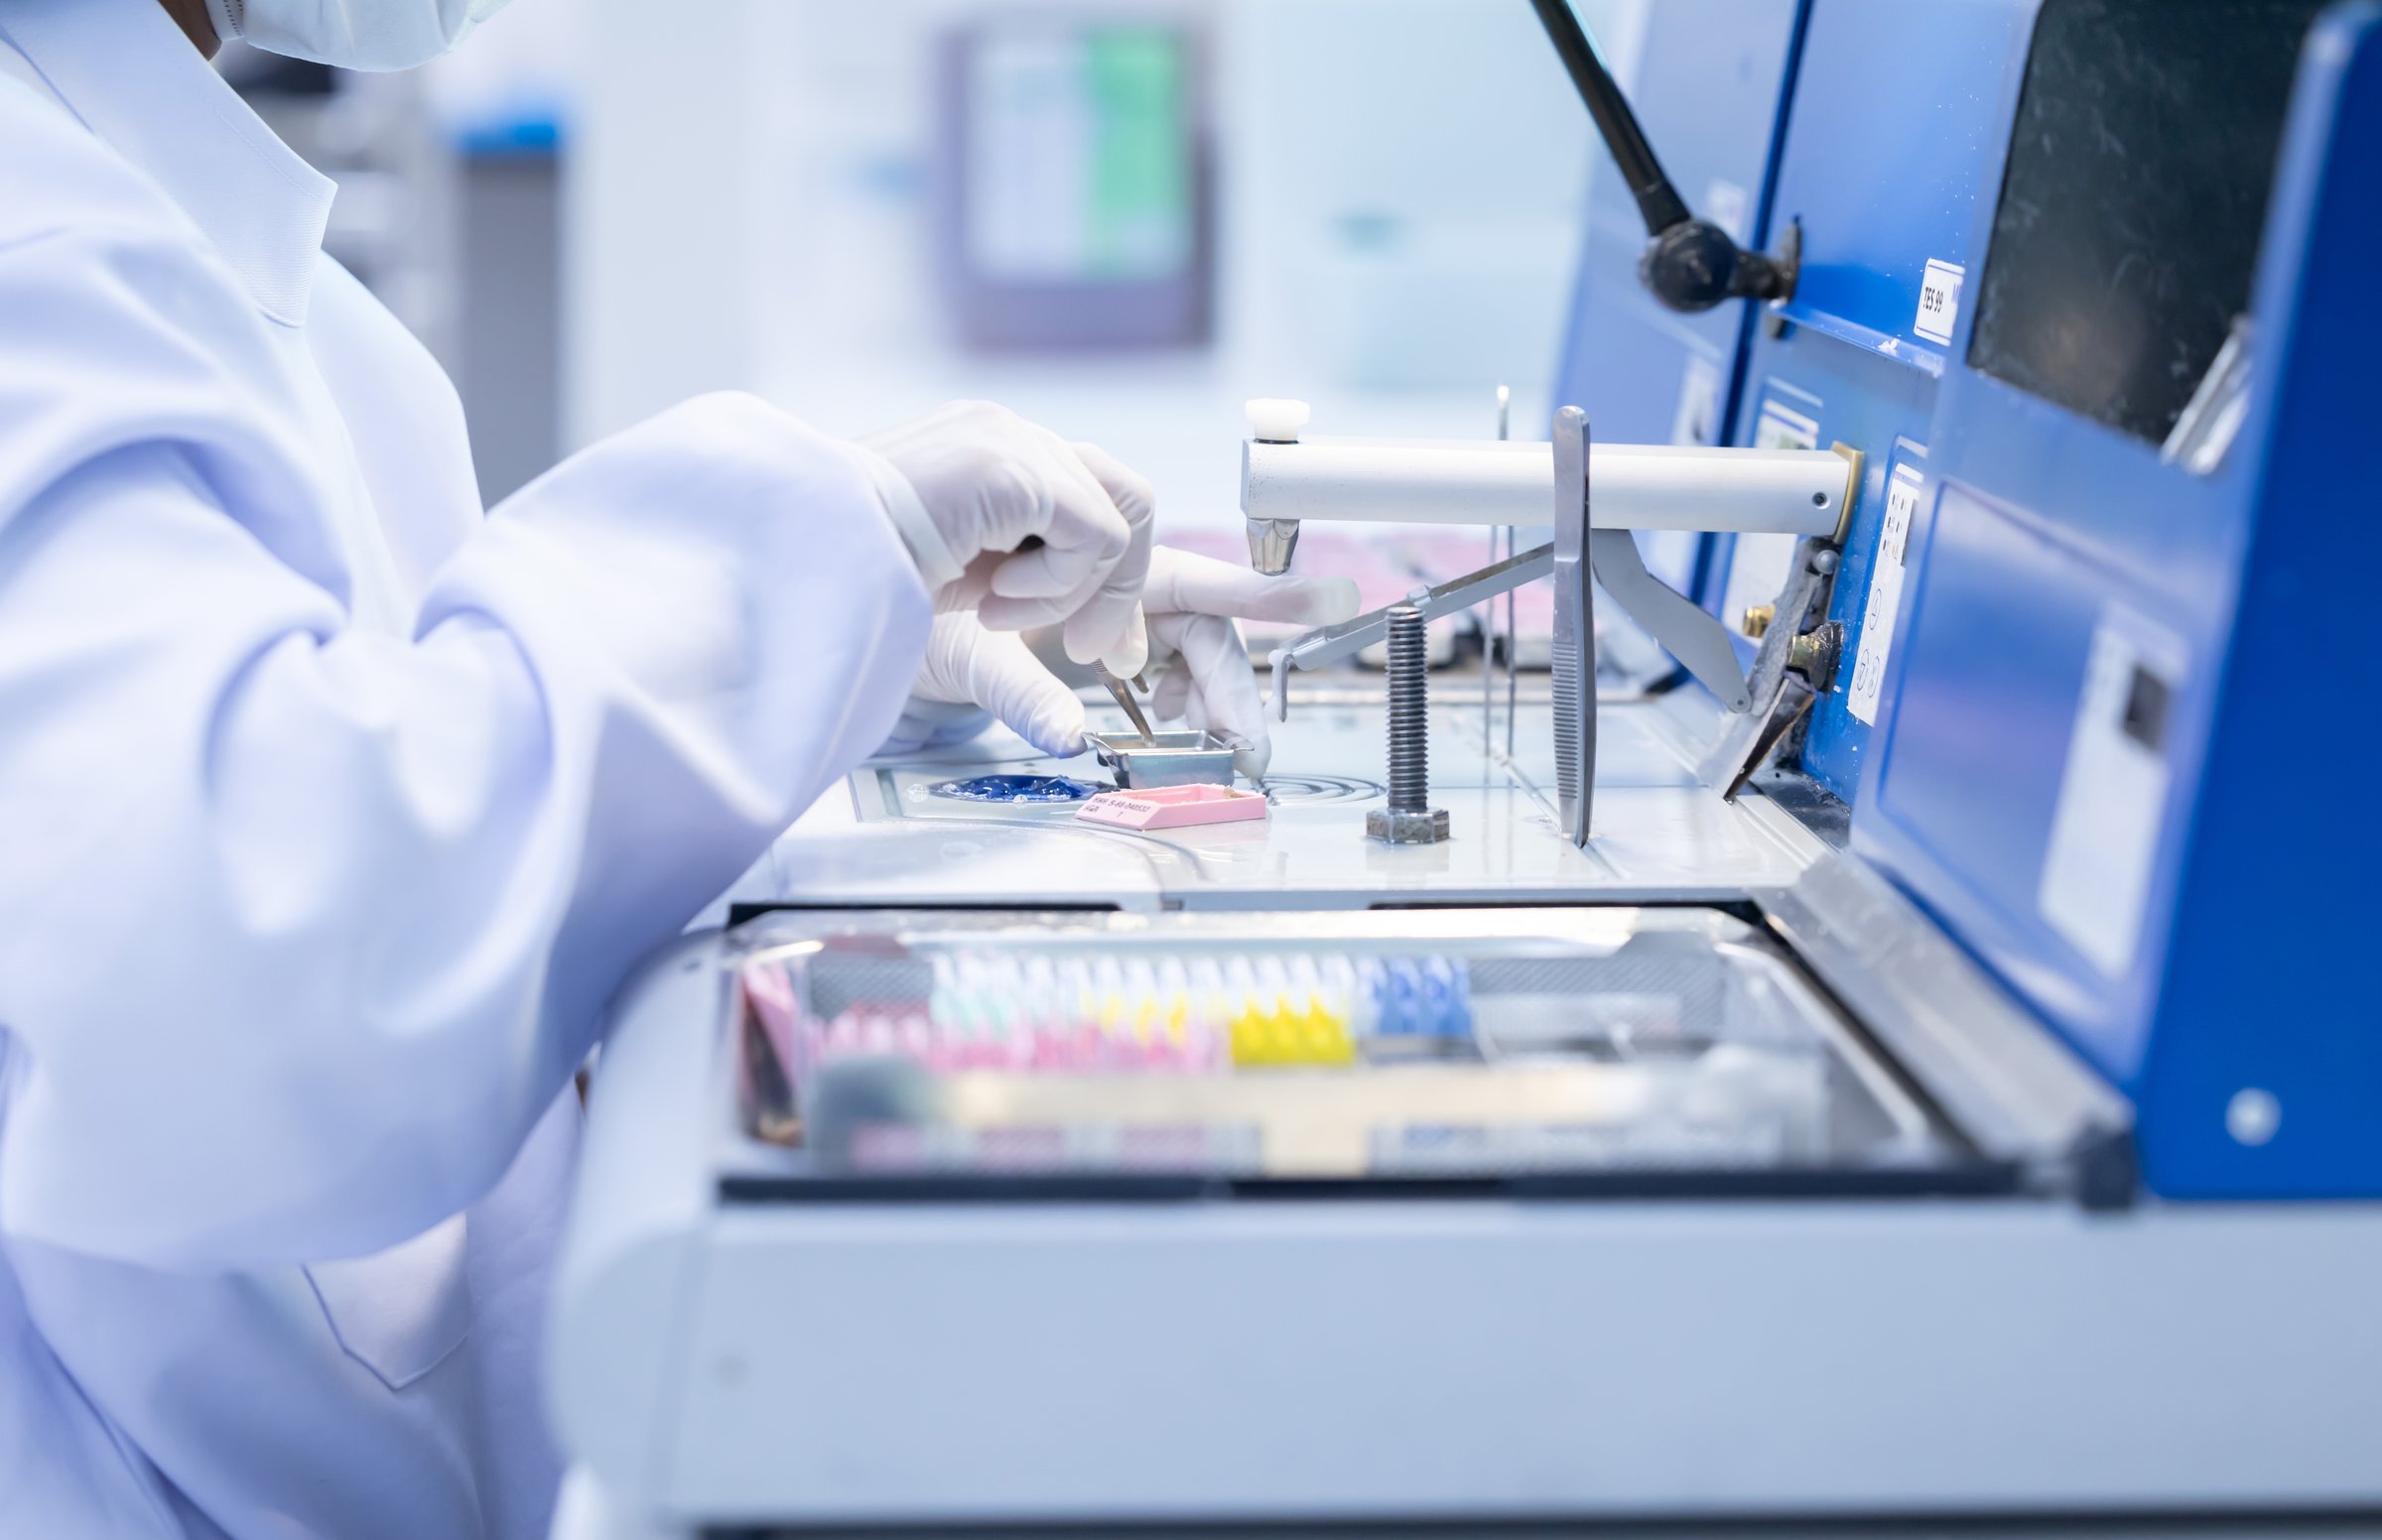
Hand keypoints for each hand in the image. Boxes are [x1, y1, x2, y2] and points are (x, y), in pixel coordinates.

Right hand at [852, 401, 1151, 674]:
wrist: (800, 565)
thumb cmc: (863, 589)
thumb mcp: (969, 603)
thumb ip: (1036, 609)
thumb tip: (1094, 684)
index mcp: (995, 455)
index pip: (1096, 497)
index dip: (1113, 577)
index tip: (1097, 650)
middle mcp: (1009, 434)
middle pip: (1126, 496)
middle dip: (1122, 585)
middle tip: (1089, 652)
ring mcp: (1012, 440)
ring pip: (1117, 518)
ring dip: (1074, 589)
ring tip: (1001, 614)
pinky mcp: (1013, 466)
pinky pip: (1094, 536)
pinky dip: (1059, 587)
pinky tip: (992, 602)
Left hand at [881, 547, 1356, 780]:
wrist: (871, 603)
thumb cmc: (910, 604)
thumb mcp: (959, 650)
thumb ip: (1018, 690)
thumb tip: (1068, 736)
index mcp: (1086, 552)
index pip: (1189, 576)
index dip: (1261, 591)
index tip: (1324, 600)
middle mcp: (1106, 573)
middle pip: (1199, 621)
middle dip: (1230, 682)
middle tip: (1248, 746)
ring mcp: (1104, 604)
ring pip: (1184, 645)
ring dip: (1203, 694)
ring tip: (1206, 738)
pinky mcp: (1094, 633)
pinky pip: (1158, 660)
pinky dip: (1172, 693)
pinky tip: (1161, 719)